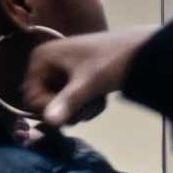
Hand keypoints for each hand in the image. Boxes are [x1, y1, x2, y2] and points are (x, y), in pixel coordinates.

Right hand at [21, 26, 158, 126]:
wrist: (141, 49)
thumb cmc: (113, 60)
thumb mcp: (89, 83)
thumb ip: (68, 102)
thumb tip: (49, 122)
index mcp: (41, 59)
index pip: (31, 98)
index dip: (50, 109)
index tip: (73, 113)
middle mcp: (45, 63)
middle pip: (45, 102)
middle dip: (69, 110)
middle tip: (89, 110)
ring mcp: (60, 70)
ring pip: (61, 103)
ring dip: (80, 109)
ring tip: (97, 102)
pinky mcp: (74, 77)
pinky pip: (72, 99)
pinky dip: (86, 104)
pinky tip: (100, 100)